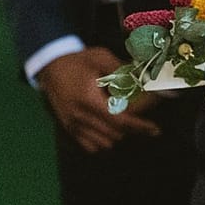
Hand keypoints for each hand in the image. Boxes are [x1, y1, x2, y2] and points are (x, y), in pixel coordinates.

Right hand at [41, 46, 160, 152]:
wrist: (49, 66)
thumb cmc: (77, 61)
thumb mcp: (102, 59)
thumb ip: (123, 72)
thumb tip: (146, 80)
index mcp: (88, 99)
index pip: (119, 120)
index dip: (140, 126)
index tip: (154, 129)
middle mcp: (79, 115)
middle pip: (114, 134)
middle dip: (133, 129)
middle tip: (145, 122)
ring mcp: (72, 124)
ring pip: (104, 143)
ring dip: (119, 135)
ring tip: (127, 123)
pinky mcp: (68, 127)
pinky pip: (90, 146)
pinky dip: (103, 142)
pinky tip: (110, 130)